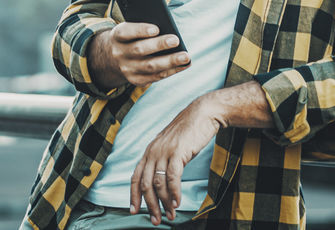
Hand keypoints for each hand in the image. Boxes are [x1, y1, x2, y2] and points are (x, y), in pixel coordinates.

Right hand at [91, 22, 189, 89]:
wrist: (113, 58)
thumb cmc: (130, 37)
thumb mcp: (130, 29)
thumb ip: (143, 27)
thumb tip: (167, 28)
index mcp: (118, 36)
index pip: (126, 32)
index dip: (140, 30)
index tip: (156, 28)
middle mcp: (120, 53)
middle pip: (140, 49)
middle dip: (159, 45)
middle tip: (175, 40)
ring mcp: (127, 69)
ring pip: (149, 66)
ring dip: (170, 62)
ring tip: (185, 57)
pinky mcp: (136, 80)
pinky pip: (155, 77)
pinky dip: (171, 71)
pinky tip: (183, 65)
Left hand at [129, 97, 220, 224]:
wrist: (202, 114)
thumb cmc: (187, 132)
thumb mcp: (169, 146)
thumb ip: (161, 161)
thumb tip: (159, 182)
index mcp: (149, 151)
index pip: (135, 177)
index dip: (133, 195)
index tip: (134, 210)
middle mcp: (153, 152)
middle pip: (145, 184)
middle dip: (150, 205)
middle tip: (155, 220)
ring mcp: (164, 152)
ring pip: (158, 183)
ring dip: (164, 202)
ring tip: (170, 214)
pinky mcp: (178, 152)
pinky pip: (172, 177)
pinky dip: (174, 192)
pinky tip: (177, 202)